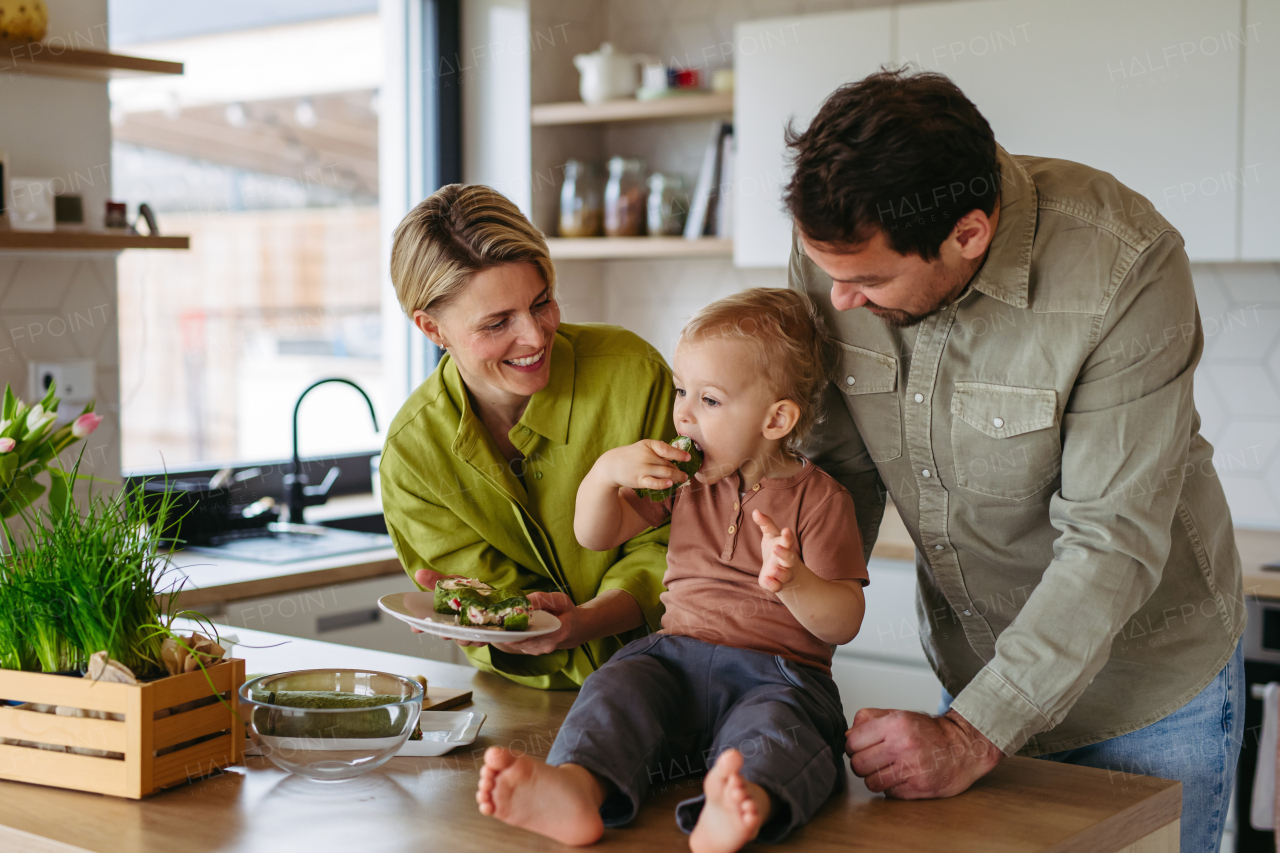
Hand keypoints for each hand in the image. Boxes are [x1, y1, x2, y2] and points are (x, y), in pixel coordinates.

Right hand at [411, 569, 487, 646]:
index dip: (421, 626)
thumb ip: (436, 580)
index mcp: (445, 615)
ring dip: (464, 639)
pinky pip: (482, 640)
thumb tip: (419, 573)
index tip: (416, 628)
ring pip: (463, 640)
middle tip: (446, 633)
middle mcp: (456, 626)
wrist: (497, 600)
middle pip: (447, 634)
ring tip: (467, 634)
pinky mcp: (486, 635)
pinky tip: (483, 637)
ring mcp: (470, 632)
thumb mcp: (454, 583)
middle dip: (446, 634)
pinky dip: (482, 640)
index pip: (430, 622)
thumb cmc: (472, 592)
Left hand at [489, 592, 577, 655]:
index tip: (504, 623)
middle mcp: (547, 645)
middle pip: (521, 641)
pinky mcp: (534, 650)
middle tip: (499, 620)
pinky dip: (513, 636)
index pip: (533, 636)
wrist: (578, 629)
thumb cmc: (569, 613)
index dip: (516, 631)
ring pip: (518, 644)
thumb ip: (542, 599)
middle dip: (509, 631)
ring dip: (509, 634)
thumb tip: (523, 600)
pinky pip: (519, 645)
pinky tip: (510, 627)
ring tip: (502, 622)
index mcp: (557, 632)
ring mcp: (540, 650)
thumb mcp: (560, 600)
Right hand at [600, 439, 690, 492]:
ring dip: (676, 477)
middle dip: (678, 470)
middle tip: (685, 475)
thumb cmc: (631, 456)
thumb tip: (677, 454)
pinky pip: (654, 482)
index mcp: (648, 445)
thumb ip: (658, 450)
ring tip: (681, 479)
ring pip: (665, 472)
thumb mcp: (642, 448)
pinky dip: (663, 483)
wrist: (611, 465)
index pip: (666, 449)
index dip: (679, 454)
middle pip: (668, 463)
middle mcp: (646, 455)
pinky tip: (669, 484)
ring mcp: (642, 468)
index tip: (688, 458)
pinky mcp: (639, 479)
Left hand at [753, 510, 799, 592]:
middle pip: (790, 558)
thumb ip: (765, 523)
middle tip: (776, 548)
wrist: (780, 570)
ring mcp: (782, 573)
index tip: (786, 530)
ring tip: (773, 569)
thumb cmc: (775, 547)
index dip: (788, 536)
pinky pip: (777, 587)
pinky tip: (766, 580)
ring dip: (780, 572)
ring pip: (786, 575)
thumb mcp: (770, 534)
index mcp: (785, 546)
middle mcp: (786, 561)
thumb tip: (755, 511)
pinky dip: (773, 585)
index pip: (788, 540)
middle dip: (785, 553)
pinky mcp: (776, 584)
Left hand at [844, 708, 1003, 798]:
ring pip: (870, 782)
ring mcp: (912, 768)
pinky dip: (890, 788)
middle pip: (858, 764)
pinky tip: (899, 778)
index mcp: (895, 724)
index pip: (852, 741)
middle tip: (870, 761)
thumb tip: (847, 735)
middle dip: (860, 764)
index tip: (858, 748)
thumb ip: (870, 719)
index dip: (852, 747)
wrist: (964, 747)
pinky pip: (888, 793)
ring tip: (885, 770)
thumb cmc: (930, 732)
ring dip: (874, 778)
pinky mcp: (920, 787)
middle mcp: (903, 745)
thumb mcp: (899, 715)